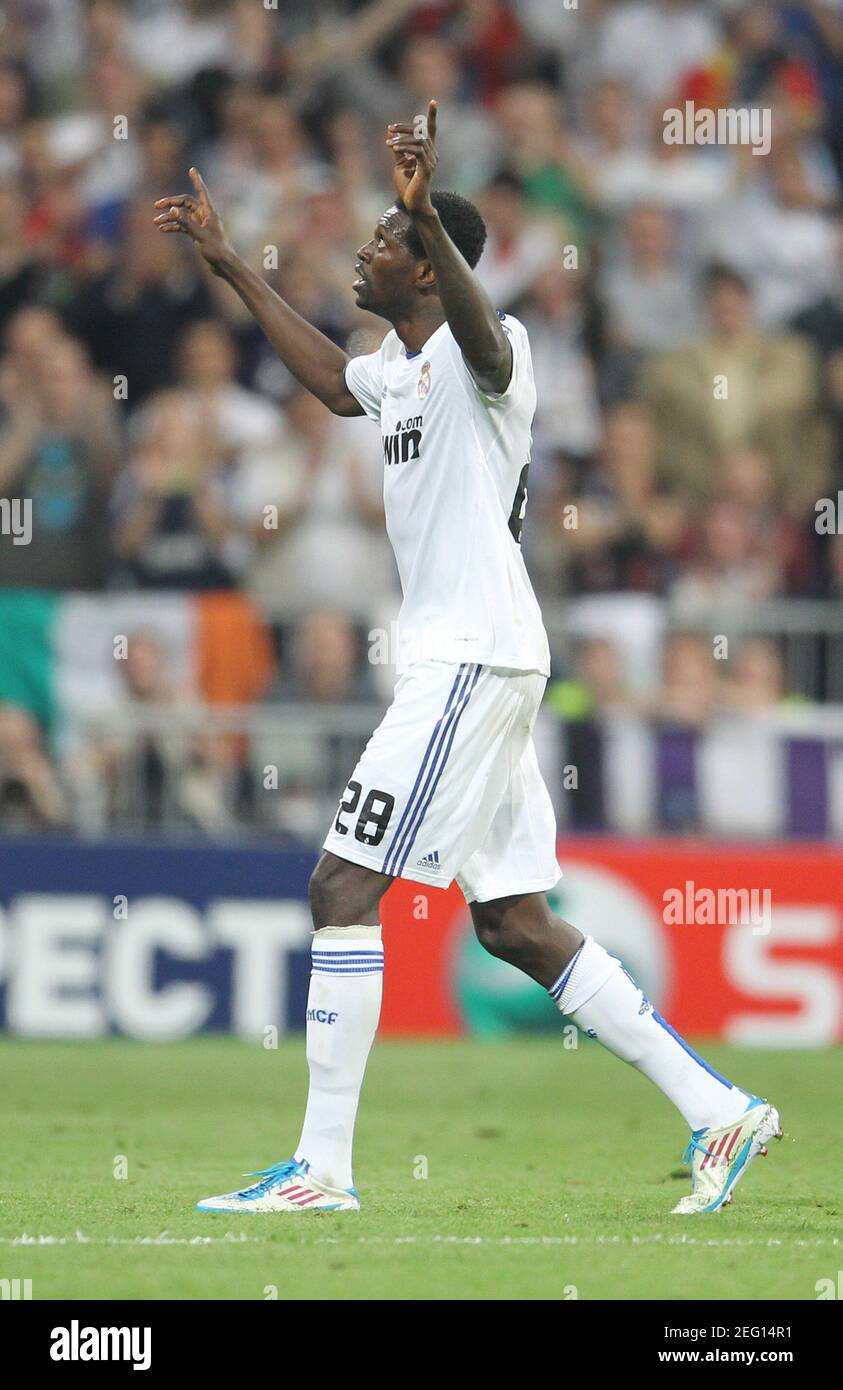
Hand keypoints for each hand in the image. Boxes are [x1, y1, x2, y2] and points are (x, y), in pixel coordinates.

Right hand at [153, 168, 232, 272]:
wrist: (223, 265)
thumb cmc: (216, 250)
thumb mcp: (199, 235)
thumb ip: (186, 222)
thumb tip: (173, 210)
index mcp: (209, 212)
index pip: (201, 192)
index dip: (196, 181)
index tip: (192, 170)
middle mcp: (204, 215)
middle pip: (185, 203)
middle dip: (171, 203)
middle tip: (157, 206)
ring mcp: (200, 224)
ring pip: (182, 215)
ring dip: (169, 217)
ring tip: (156, 222)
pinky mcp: (197, 233)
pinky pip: (183, 226)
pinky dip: (173, 227)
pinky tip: (163, 230)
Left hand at [386, 99, 437, 213]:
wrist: (413, 204)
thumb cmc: (407, 186)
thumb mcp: (399, 164)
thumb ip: (398, 149)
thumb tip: (390, 132)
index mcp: (428, 152)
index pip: (431, 131)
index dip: (433, 116)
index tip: (433, 101)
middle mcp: (432, 155)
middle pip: (421, 133)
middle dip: (405, 128)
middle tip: (391, 128)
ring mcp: (431, 162)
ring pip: (418, 141)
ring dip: (401, 140)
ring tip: (388, 143)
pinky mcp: (427, 169)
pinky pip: (417, 152)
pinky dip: (405, 148)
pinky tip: (394, 148)